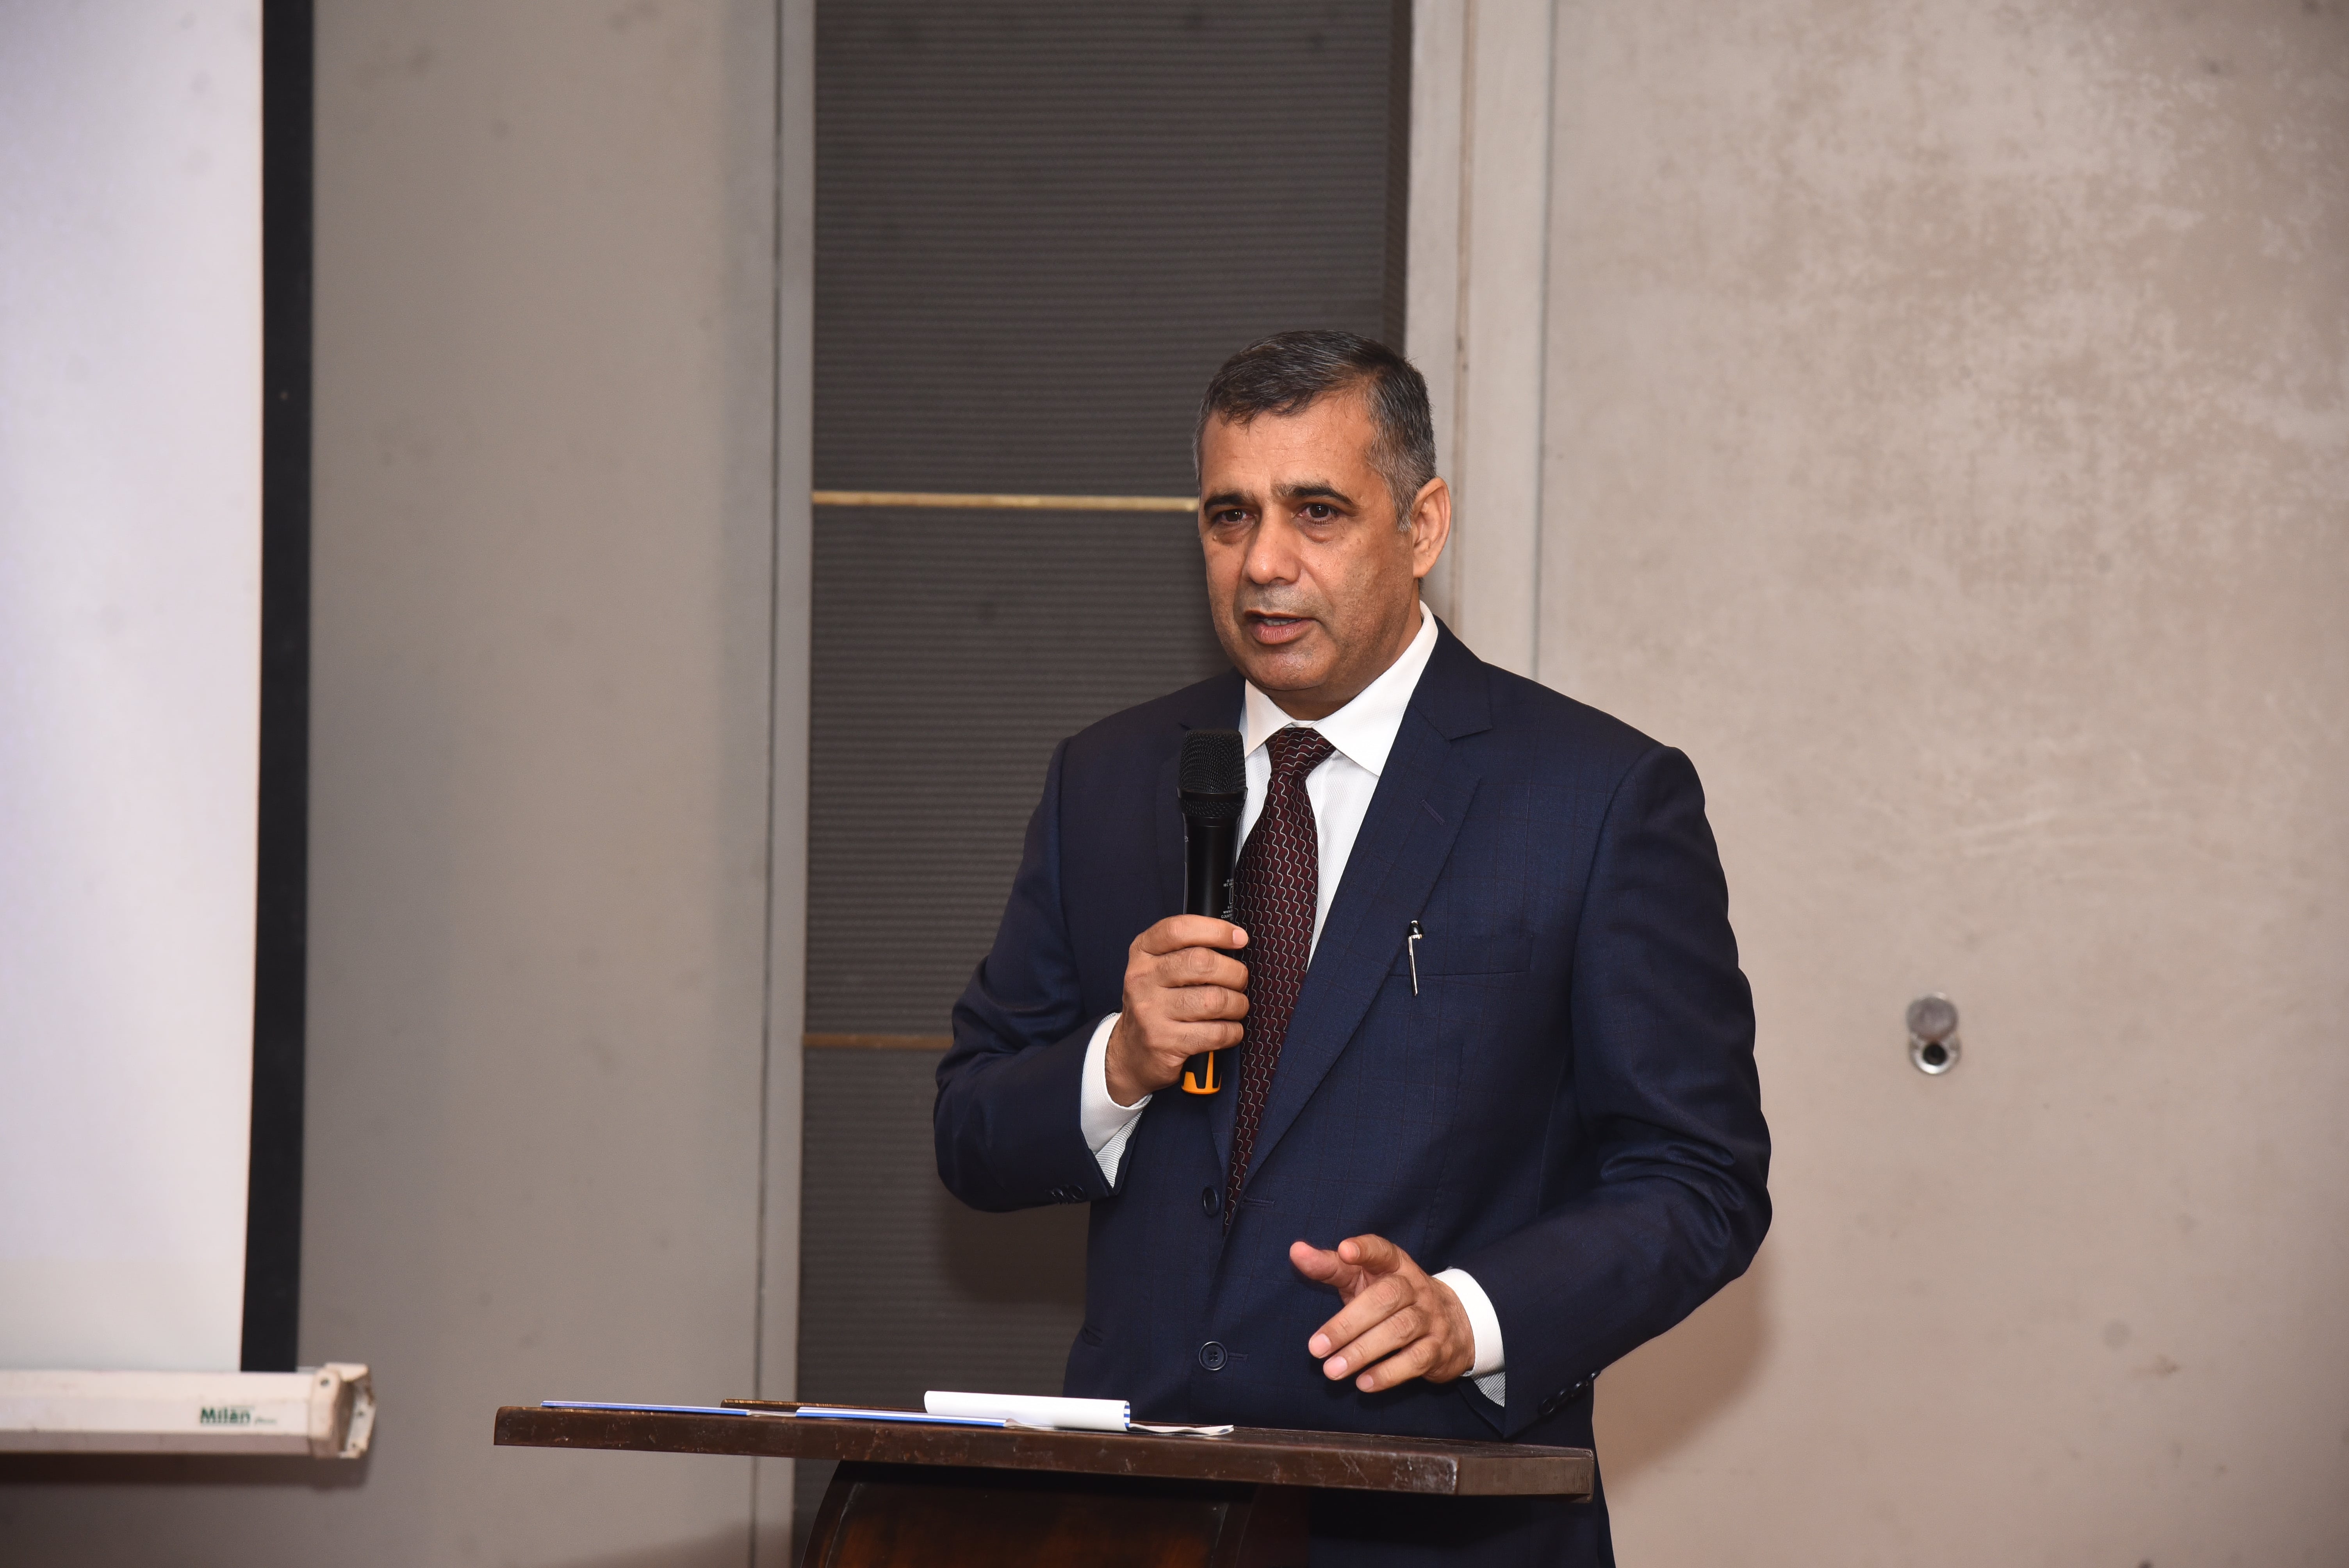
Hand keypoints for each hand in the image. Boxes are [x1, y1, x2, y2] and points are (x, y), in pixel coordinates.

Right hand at [1104, 916, 1249, 1103]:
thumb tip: (1236, 940)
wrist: (1132, 1052)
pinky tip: (1230, 1030)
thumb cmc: (1158, 1003)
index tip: (1240, 938)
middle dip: (1235, 972)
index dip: (1216, 930)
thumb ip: (1187, 950)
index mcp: (1142, 952)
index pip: (1179, 930)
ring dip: (1237, 1005)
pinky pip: (1216, 1032)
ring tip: (1236, 1007)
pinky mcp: (1164, 1041)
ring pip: (1214, 999)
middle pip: (1202, 962)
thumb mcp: (1159, 969)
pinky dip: (1233, 1031)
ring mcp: (1150, 1011)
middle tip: (1240, 981)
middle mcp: (1142, 979)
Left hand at [1291, 1234, 1476, 1392]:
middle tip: (1316, 1348)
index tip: (1344, 1251)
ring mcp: (1431, 1318)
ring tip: (1331, 1370)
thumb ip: (1331, 1267)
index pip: (1382, 1250)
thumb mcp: (1365, 1279)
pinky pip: (1415, 1360)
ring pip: (1399, 1330)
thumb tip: (1296, 1250)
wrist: (1453, 1325)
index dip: (1365, 1250)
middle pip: (1385, 1298)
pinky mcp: (1438, 1349)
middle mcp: (1416, 1287)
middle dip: (1348, 1323)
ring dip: (1362, 1352)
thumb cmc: (1392, 1300)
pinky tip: (1363, 1383)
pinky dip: (1388, 1373)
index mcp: (1396, 1265)